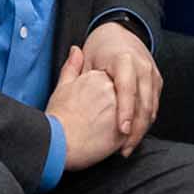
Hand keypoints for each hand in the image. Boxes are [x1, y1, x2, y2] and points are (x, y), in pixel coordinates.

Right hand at [45, 46, 123, 170]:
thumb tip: (76, 50)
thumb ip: (72, 67)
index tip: (98, 107)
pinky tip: (116, 141)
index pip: (114, 80)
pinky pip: (134, 129)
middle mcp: (113, 89)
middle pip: (126, 95)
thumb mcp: (63, 87)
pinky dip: (129, 135)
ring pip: (133, 113)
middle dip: (122, 108)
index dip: (107, 95)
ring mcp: (121, 107)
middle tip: (104, 122)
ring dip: (128, 123)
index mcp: (99, 77)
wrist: (58, 143)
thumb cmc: (58, 118)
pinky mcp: (125, 127)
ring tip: (110, 134)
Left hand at [83, 20, 162, 155]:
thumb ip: (76, 70)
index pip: (127, 88)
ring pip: (152, 108)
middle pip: (144, 103)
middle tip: (123, 150)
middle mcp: (142, 66)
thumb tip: (67, 81)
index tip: (123, 130)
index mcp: (124, 59)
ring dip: (142, 130)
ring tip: (127, 147)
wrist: (122, 31)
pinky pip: (154, 106)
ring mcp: (152, 74)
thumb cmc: (101, 47)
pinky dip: (146, 122)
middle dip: (137, 130)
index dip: (126, 111)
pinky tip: (135, 136)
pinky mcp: (157, 82)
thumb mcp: (87, 55)